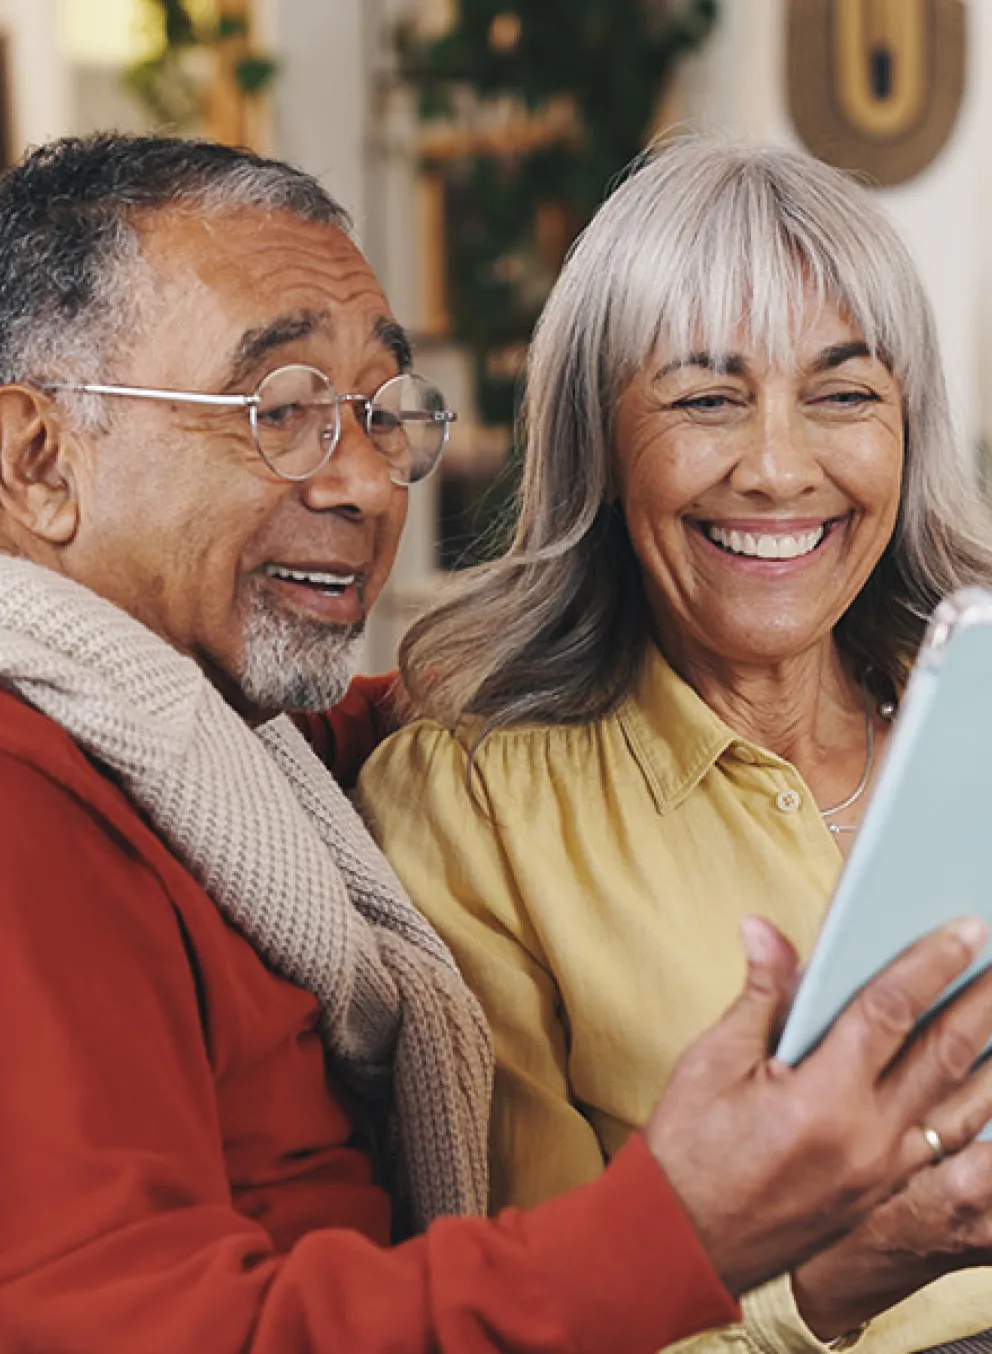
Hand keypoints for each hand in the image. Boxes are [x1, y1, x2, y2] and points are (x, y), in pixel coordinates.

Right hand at [644, 914, 991, 1296]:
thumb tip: (764, 929)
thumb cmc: (689, 1151)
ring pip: (962, 1108)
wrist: (682, 1245)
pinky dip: (977, 1115)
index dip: (931, 963)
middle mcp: (868, 1140)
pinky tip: (986, 1088)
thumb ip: (760, 995)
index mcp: (824, 1100)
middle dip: (981, 1001)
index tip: (966, 929)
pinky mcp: (883, 1197)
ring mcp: (884, 1175)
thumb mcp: (713, 1061)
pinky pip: (949, 1148)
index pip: (891, 1012)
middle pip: (943, 1055)